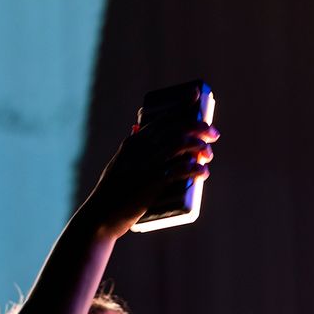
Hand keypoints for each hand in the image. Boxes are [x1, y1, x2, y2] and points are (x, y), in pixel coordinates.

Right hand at [86, 111, 219, 235]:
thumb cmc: (112, 194)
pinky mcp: (152, 183)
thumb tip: (139, 132)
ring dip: (199, 146)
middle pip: (176, 129)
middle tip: (213, 134)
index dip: (182, 106)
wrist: (100, 216)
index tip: (197, 96)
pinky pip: (180, 169)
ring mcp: (146, 165)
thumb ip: (132, 152)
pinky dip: (195, 168)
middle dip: (199, 127)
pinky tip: (203, 171)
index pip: (162, 119)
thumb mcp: (120, 166)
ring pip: (180, 144)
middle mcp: (140, 149)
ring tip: (208, 154)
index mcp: (133, 143)